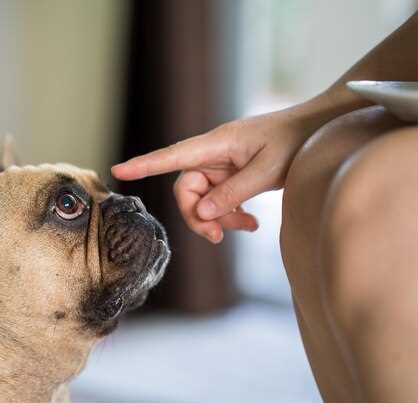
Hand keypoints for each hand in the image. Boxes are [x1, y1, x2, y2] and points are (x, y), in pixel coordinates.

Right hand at [112, 106, 317, 242]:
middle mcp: (213, 154)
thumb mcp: (268, 170)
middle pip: (186, 189)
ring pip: (204, 198)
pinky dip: (231, 214)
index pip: (172, 156)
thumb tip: (201, 212)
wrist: (319, 129)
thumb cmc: (296, 141)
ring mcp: (223, 164)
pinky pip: (220, 198)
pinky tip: (251, 223)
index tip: (118, 170)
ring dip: (219, 218)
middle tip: (216, 237)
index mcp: (216, 144)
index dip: (144, 165)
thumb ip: (233, 193)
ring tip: (248, 228)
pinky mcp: (233, 174)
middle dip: (197, 215)